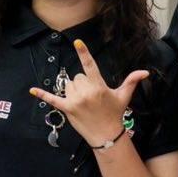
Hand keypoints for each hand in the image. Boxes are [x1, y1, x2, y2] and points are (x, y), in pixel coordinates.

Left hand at [29, 39, 146, 148]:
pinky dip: (42, 95)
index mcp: (98, 86)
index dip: (84, 53)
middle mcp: (85, 92)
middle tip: (91, 96)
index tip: (77, 42)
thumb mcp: (124, 96)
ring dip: (73, 91)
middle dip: (83, 84)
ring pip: (68, 86)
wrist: (106, 134)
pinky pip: (53, 100)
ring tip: (83, 102)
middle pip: (77, 77)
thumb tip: (145, 72)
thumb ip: (132, 81)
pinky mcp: (66, 109)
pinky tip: (32, 90)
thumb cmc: (115, 113)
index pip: (90, 65)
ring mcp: (75, 101)